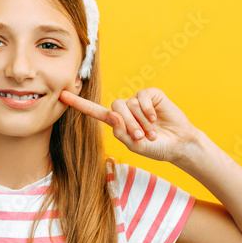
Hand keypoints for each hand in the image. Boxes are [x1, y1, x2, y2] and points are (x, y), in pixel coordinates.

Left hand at [59, 87, 199, 163]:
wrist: (178, 145)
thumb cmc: (156, 147)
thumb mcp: (135, 146)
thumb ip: (121, 133)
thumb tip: (112, 115)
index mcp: (117, 122)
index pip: (94, 111)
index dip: (79, 104)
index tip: (62, 95)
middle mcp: (125, 109)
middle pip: (115, 108)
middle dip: (129, 125)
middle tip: (142, 137)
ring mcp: (138, 100)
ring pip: (130, 104)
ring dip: (141, 121)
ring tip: (152, 131)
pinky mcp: (151, 95)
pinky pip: (143, 97)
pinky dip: (148, 110)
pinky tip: (156, 117)